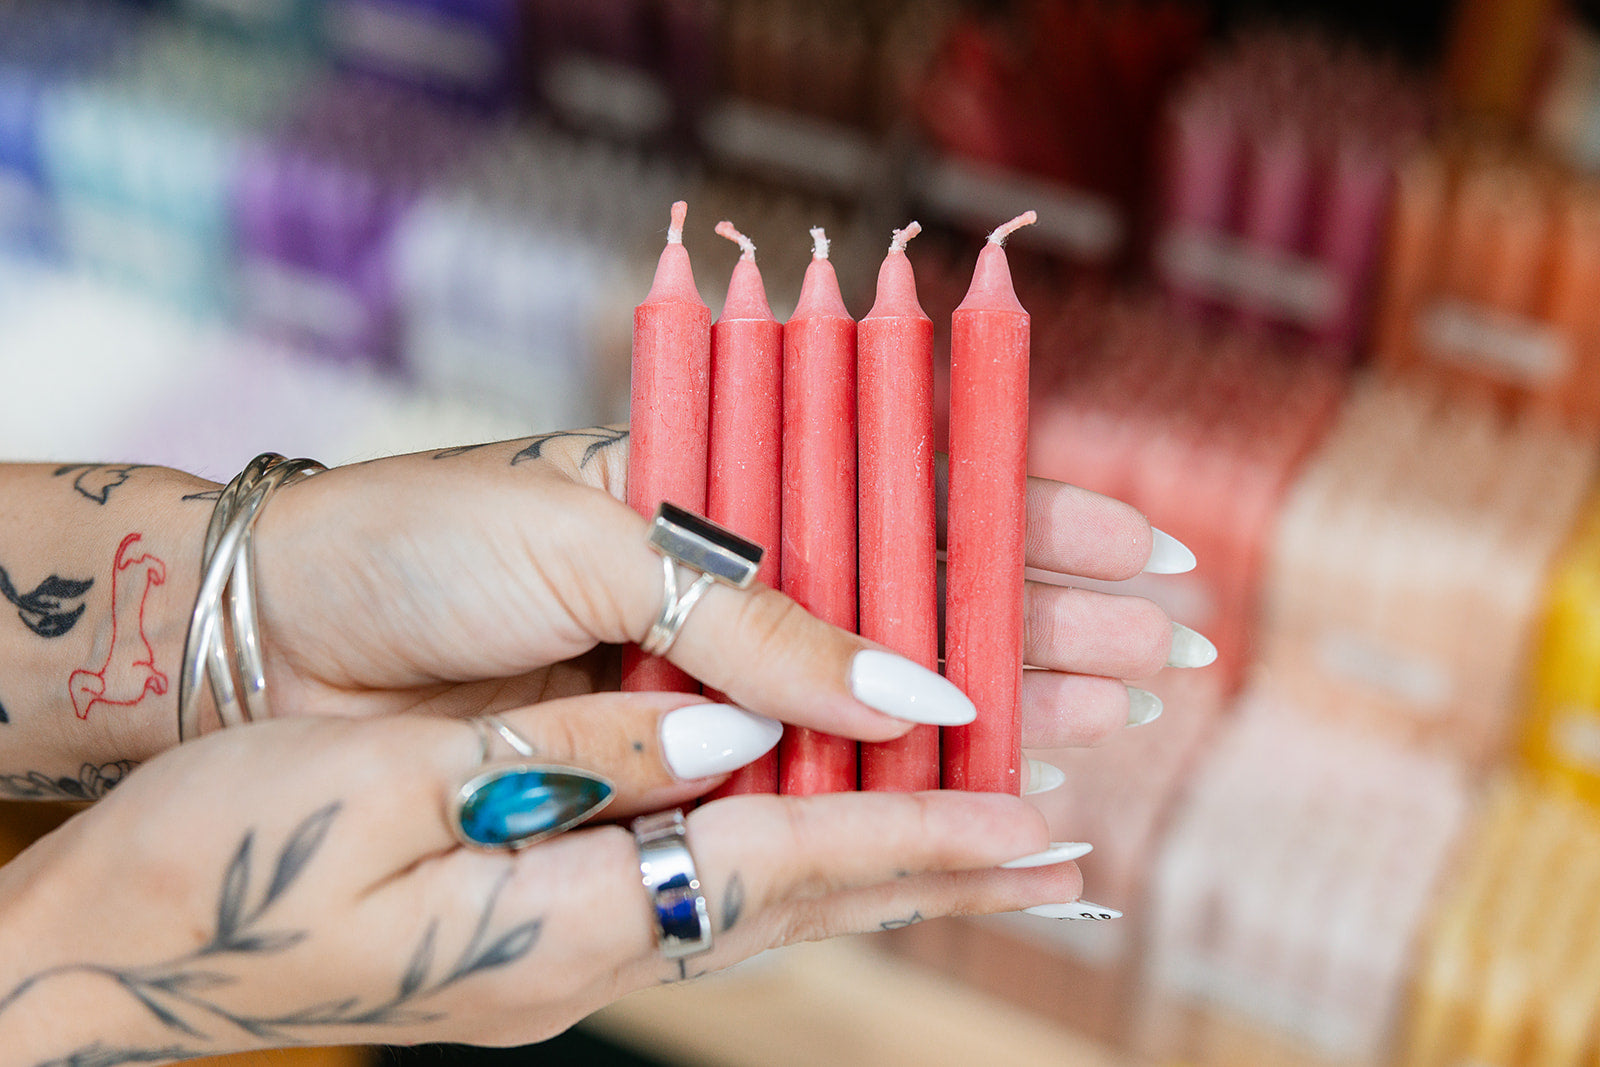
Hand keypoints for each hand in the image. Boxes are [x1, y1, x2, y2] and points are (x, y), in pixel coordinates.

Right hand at [0, 698, 1071, 1058]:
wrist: (112, 941)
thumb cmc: (218, 859)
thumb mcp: (384, 793)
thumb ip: (575, 760)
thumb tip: (737, 731)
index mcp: (560, 926)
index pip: (788, 873)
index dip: (920, 840)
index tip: (1046, 824)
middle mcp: (587, 957)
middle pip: (804, 904)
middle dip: (942, 866)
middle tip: (1072, 847)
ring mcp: (562, 956)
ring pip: (766, 901)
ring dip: (885, 866)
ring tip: (993, 838)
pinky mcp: (536, 927)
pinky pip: (700, 886)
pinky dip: (791, 857)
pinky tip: (826, 830)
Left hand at [244, 429, 1205, 753]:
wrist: (278, 635)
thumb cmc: (424, 548)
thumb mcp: (596, 545)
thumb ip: (757, 621)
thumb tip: (924, 688)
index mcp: (718, 498)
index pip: (904, 498)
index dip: (1021, 519)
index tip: (1135, 543)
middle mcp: (727, 595)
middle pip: (920, 605)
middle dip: (1044, 622)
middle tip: (1162, 650)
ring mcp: (705, 686)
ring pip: (881, 703)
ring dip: (999, 708)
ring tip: (1109, 718)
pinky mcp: (667, 768)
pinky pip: (800, 782)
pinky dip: (889, 789)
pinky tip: (976, 790)